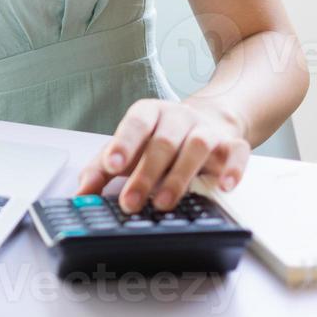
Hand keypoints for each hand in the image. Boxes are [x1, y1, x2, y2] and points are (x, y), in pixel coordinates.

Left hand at [75, 98, 249, 213]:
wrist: (207, 122)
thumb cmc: (159, 139)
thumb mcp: (128, 149)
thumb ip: (101, 169)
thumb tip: (81, 194)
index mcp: (149, 113)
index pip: (135, 124)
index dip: (123, 143)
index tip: (111, 165)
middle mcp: (178, 117)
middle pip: (162, 142)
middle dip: (145, 174)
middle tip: (131, 202)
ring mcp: (207, 129)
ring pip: (197, 147)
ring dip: (179, 177)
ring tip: (164, 202)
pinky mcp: (232, 144)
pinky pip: (236, 153)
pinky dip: (231, 170)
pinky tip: (222, 186)